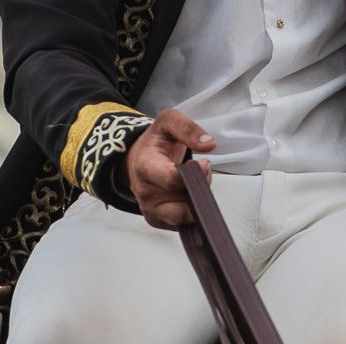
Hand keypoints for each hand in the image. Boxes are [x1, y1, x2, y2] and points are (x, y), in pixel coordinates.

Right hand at [120, 108, 213, 229]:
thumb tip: (208, 144)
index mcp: (146, 166)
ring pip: (185, 216)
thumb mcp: (168, 121)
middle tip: (199, 171)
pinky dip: (190, 210)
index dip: (195, 175)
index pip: (172, 180)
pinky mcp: (156, 221)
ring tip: (191, 182)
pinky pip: (182, 224)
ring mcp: (149, 209)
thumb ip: (188, 128)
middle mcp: (144, 192)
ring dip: (196, 200)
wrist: (136, 157)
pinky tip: (186, 193)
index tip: (204, 163)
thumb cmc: (155, 141)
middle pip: (183, 201)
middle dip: (199, 187)